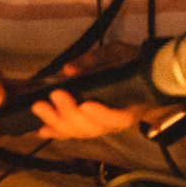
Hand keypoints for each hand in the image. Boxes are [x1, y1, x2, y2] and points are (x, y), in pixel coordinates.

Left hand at [30, 42, 144, 140]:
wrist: (145, 76)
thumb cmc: (132, 63)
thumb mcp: (118, 53)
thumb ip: (95, 61)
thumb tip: (68, 70)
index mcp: (132, 104)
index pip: (119, 117)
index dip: (102, 114)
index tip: (85, 104)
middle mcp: (118, 120)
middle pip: (93, 128)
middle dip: (70, 113)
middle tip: (54, 95)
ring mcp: (104, 125)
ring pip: (81, 132)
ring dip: (58, 122)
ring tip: (40, 108)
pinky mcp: (92, 125)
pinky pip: (75, 133)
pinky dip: (58, 132)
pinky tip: (43, 129)